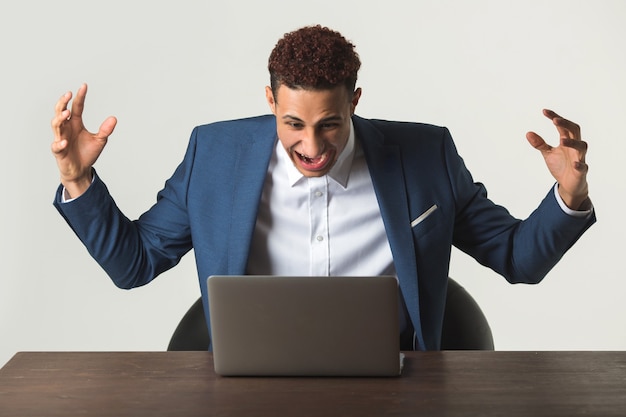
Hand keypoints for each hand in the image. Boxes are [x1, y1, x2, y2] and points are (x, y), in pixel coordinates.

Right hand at [50, 83, 116, 197]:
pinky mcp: (59, 151)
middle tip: (68, 94)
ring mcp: (61, 139)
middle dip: (63, 102)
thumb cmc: (87, 153)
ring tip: (66, 113)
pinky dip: (60, 143)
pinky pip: (57, 146)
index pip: (76, 107)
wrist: (81, 170)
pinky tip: (65, 142)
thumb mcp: (100, 141)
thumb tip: (114, 118)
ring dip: (60, 118)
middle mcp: (66, 129)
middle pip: (60, 111)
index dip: (80, 97)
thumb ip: (105, 130)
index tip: (84, 86)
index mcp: (75, 123)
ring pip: (56, 125)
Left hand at [526, 109, 589, 209]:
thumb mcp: (548, 154)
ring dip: (573, 142)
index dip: (555, 117)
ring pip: (582, 147)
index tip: (544, 111)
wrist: (569, 185)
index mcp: (567, 141)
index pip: (562, 126)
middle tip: (555, 120)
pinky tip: (574, 163)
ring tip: (563, 140)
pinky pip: (583, 167)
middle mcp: (574, 147)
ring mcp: (579, 158)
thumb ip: (540, 144)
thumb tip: (528, 133)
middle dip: (566, 124)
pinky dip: (579, 164)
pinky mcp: (581, 171)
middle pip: (575, 131)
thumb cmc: (561, 166)